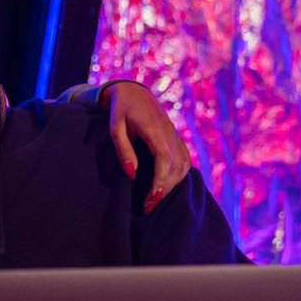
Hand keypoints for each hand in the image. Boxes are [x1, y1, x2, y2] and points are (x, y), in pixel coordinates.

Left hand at [102, 82, 190, 212]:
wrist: (134, 93)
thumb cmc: (121, 110)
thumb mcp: (115, 128)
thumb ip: (123, 150)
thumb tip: (132, 175)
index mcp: (155, 129)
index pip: (164, 159)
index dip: (160, 181)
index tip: (150, 199)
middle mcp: (170, 133)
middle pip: (176, 166)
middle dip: (164, 190)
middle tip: (148, 208)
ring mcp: (176, 135)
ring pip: (184, 165)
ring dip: (172, 185)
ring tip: (155, 201)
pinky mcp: (177, 139)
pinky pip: (185, 160)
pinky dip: (179, 176)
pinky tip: (166, 187)